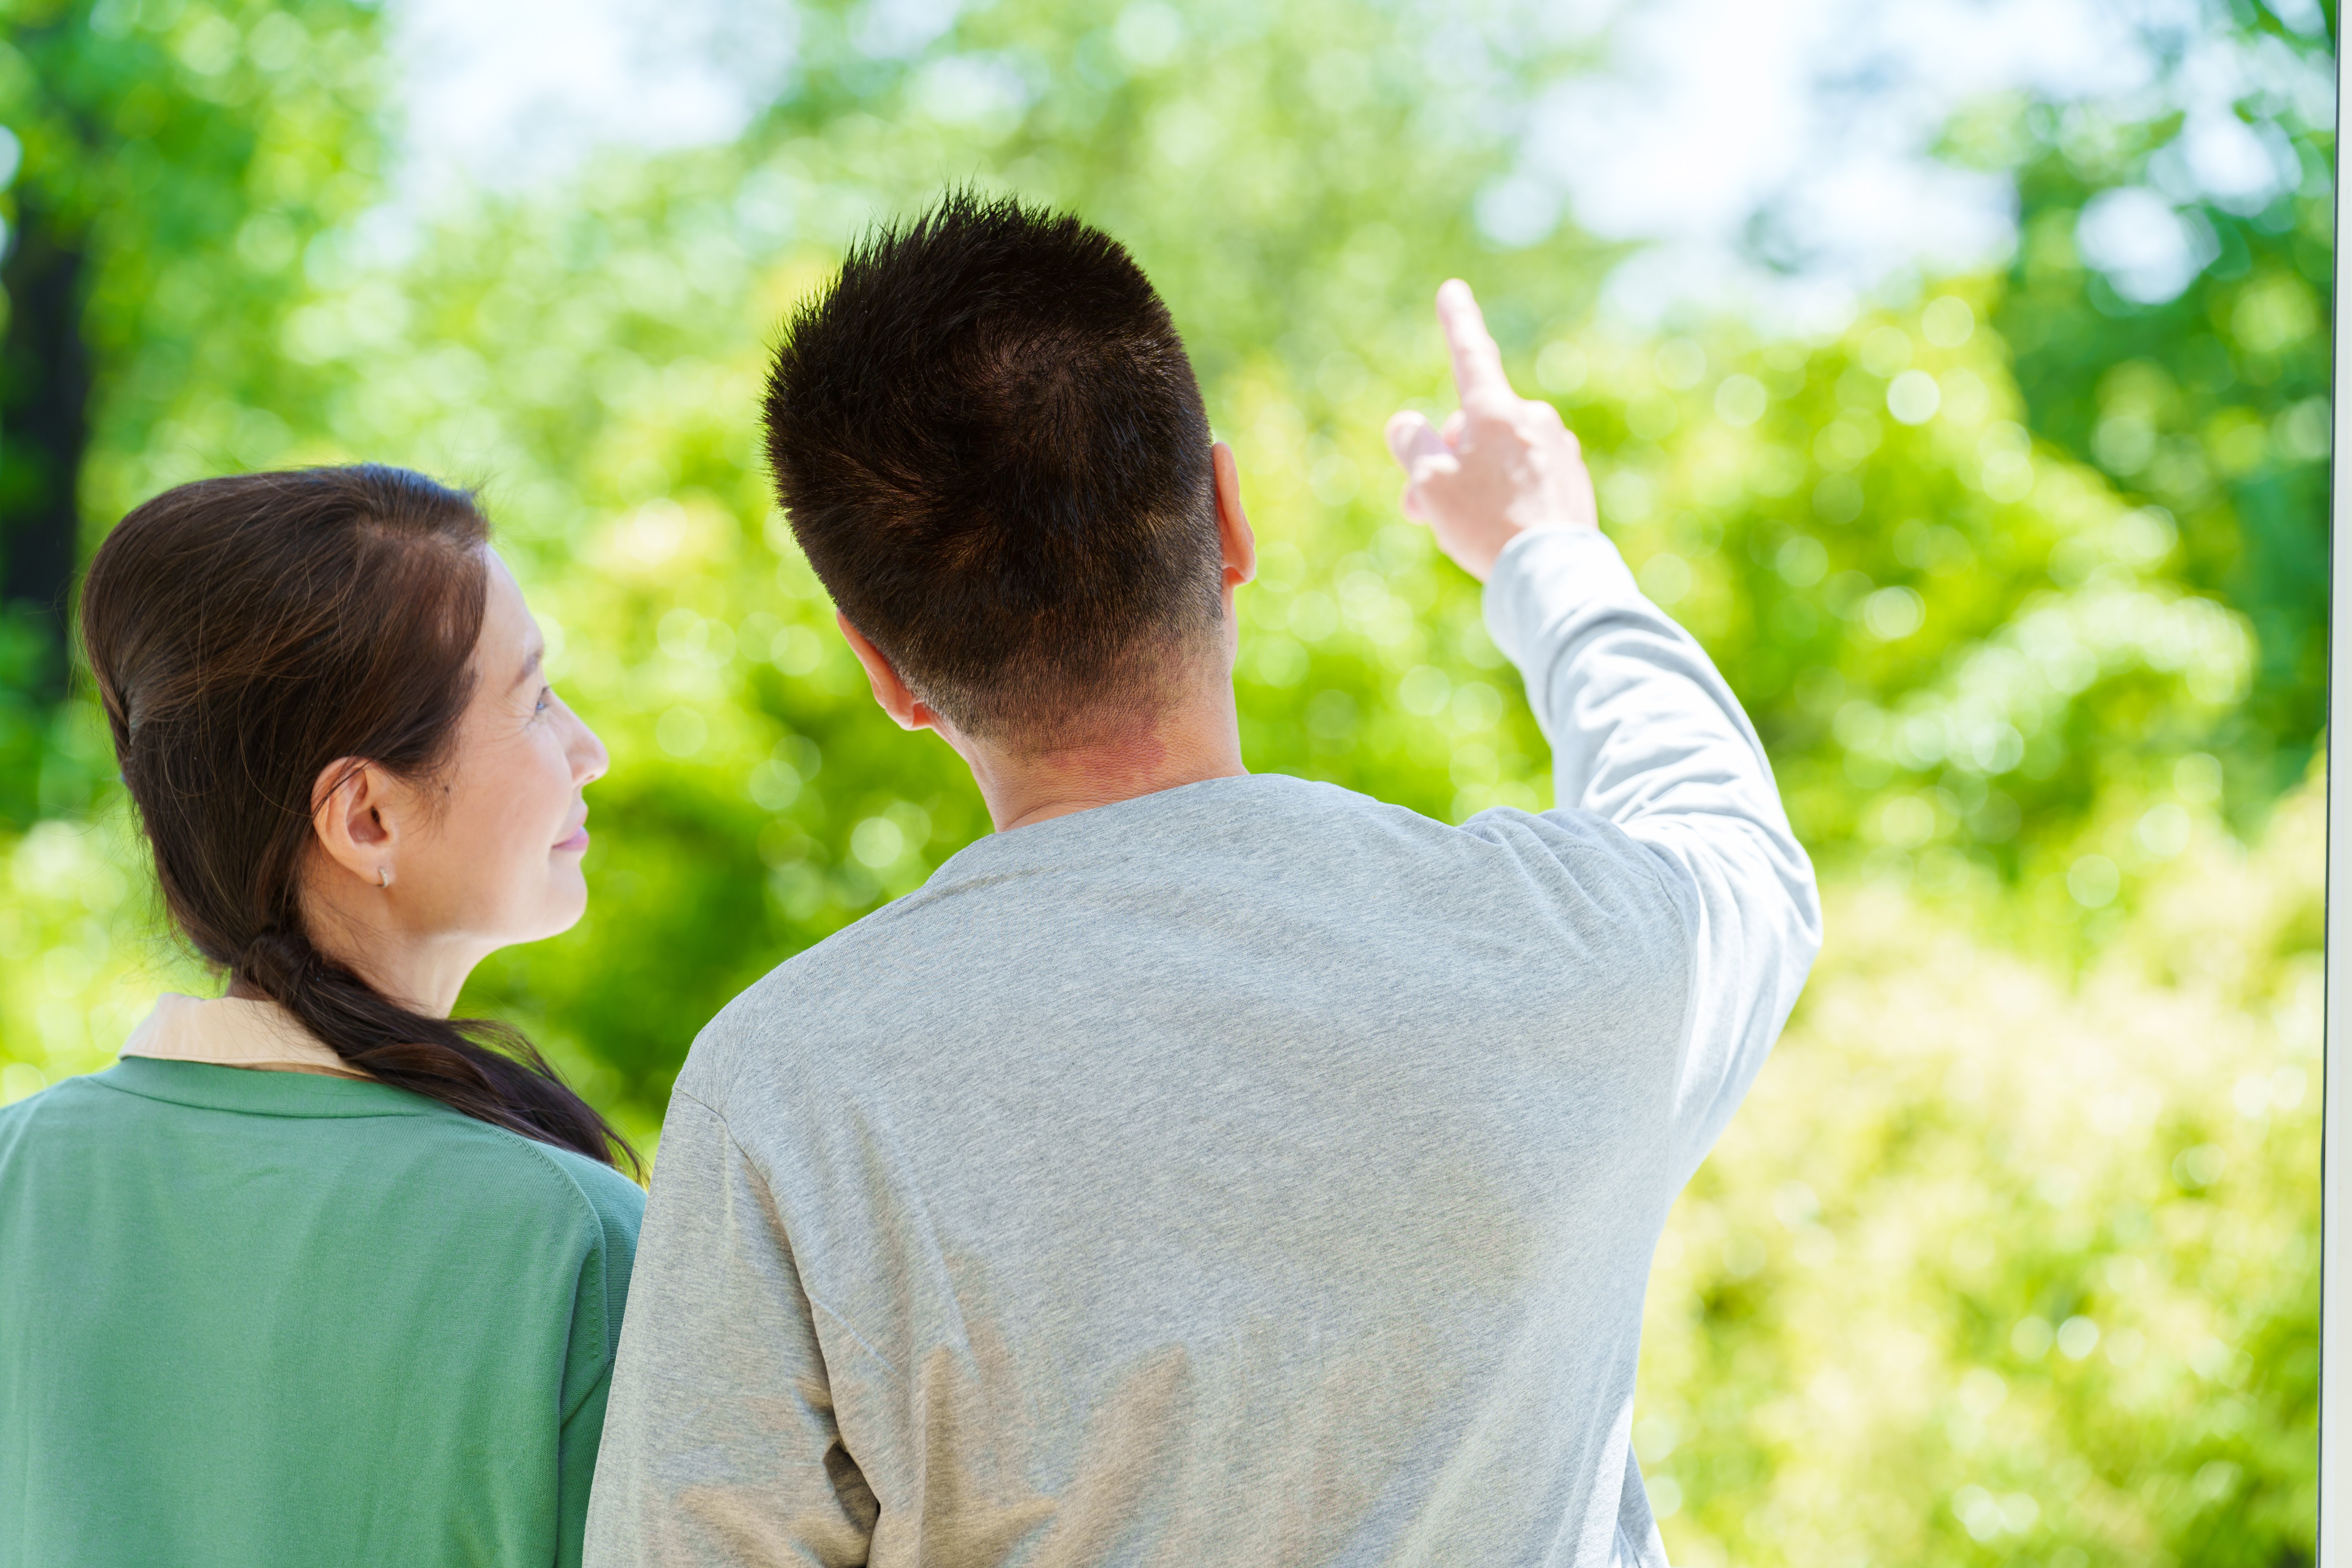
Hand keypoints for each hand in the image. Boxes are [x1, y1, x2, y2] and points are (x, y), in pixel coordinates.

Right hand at [1383, 279, 1597, 581]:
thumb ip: (1411, 443)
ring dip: (1472, 484)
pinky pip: (1526, 480)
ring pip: (1498, 458)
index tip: (1452, 290)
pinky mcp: (1573, 483)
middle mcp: (1533, 420)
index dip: (1457, 321)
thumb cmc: (1484, 524)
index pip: (1470, 353)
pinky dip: (1504, 499)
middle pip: (1473, 429)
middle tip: (1420, 511)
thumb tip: (1411, 424)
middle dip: (1444, 461)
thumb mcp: (1428, 483)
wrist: (1551, 573)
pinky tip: (1501, 534)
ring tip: (1462, 529)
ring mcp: (1558, 451)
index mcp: (1496, 411)